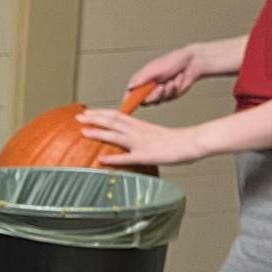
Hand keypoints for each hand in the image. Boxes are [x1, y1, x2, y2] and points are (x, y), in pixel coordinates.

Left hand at [76, 111, 209, 167]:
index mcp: (140, 125)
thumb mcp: (154, 133)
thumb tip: (127, 136)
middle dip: (94, 118)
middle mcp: (138, 131)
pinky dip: (113, 159)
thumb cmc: (175, 140)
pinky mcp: (146, 156)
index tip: (87, 111)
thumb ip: (140, 133)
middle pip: (113, 121)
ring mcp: (141, 143)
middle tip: (78, 117)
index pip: (116, 115)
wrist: (193, 142)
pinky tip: (101, 160)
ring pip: (116, 136)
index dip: (100, 112)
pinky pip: (127, 158)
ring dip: (99, 133)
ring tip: (83, 132)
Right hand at [127, 44, 203, 103]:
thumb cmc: (172, 62)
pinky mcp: (169, 95)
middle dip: (154, 95)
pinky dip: (174, 89)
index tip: (129, 105)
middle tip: (160, 87)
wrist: (191, 63)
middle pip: (144, 101)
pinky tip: (177, 80)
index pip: (130, 94)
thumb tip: (130, 87)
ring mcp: (159, 92)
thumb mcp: (154, 69)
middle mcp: (148, 87)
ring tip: (172, 81)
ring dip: (166, 91)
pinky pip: (168, 98)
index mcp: (141, 80)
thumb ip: (141, 79)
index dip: (128, 101)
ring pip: (157, 101)